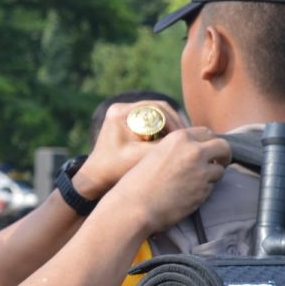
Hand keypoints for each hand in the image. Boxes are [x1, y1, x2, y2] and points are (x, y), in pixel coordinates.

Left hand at [74, 101, 189, 198]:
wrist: (95, 178)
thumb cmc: (113, 170)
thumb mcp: (138, 159)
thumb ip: (160, 148)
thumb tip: (187, 140)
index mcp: (120, 113)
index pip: (156, 109)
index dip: (174, 121)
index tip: (185, 137)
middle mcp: (120, 108)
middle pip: (158, 108)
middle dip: (175, 122)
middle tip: (189, 137)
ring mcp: (123, 113)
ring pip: (156, 113)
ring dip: (170, 125)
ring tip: (183, 140)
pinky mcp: (126, 121)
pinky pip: (150, 119)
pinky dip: (162, 129)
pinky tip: (173, 142)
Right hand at [108, 127, 230, 234]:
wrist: (134, 207)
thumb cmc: (138, 183)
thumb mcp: (155, 155)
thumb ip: (177, 149)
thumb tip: (197, 150)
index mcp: (179, 138)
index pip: (206, 133)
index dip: (207, 143)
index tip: (205, 152)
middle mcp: (193, 150)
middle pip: (223, 146)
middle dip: (222, 155)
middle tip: (217, 164)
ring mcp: (201, 171)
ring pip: (220, 169)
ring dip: (212, 175)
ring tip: (194, 184)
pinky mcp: (203, 190)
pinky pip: (211, 187)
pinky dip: (204, 190)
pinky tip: (187, 195)